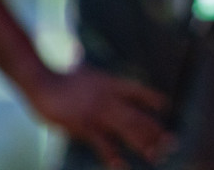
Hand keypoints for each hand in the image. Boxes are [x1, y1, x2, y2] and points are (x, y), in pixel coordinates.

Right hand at [27, 65, 169, 168]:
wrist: (41, 81)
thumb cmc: (59, 76)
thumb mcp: (81, 68)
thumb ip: (89, 71)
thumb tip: (82, 55)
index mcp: (110, 83)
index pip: (137, 90)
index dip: (152, 98)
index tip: (167, 105)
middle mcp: (109, 97)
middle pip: (137, 115)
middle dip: (155, 130)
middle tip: (171, 143)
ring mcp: (98, 112)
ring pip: (126, 129)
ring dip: (143, 143)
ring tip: (156, 155)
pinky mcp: (84, 125)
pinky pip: (102, 143)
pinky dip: (112, 155)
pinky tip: (121, 165)